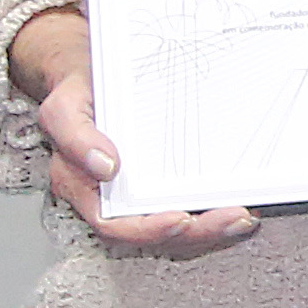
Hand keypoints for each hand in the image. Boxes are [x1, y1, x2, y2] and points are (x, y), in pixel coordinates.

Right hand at [6, 5, 255, 257]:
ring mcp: (138, 191)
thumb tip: (106, 167)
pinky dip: (213, 207)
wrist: (88, 74)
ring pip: (175, 224)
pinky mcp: (161, 179)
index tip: (180, 220)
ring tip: (243, 217)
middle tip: (233, 218)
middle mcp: (111, 197)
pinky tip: (240, 200)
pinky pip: (187, 201)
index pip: (113, 224)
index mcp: (83, 188)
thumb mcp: (64, 107)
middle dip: (195, 233)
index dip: (147, 229)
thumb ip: (75, 136)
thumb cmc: (77, 93)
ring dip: (210, 227)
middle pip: (153, 231)